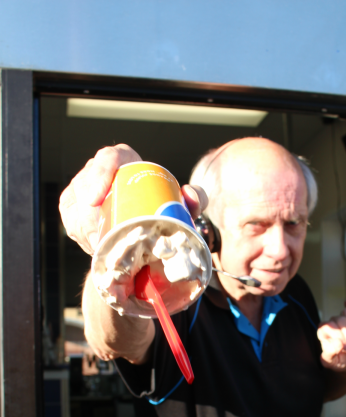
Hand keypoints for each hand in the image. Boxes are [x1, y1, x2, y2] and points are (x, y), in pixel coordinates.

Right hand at [59, 144, 207, 254]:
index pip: (107, 159)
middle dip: (92, 218)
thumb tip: (189, 196)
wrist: (139, 225)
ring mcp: (81, 187)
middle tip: (108, 241)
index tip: (97, 199)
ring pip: (75, 208)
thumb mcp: (180, 205)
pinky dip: (81, 236)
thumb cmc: (158, 207)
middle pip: (86, 188)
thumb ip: (194, 198)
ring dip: (87, 231)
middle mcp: (98, 169)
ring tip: (105, 247)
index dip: (99, 176)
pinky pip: (70, 220)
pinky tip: (94, 246)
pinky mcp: (71, 206)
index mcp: (123, 160)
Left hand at [317, 298, 345, 370]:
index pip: (327, 326)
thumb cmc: (337, 361)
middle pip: (339, 320)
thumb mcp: (330, 362)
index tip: (345, 346)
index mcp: (323, 333)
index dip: (338, 335)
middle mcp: (331, 324)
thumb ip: (330, 353)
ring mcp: (341, 319)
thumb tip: (337, 343)